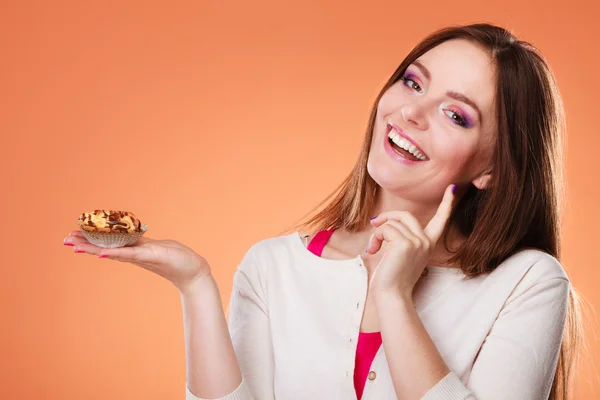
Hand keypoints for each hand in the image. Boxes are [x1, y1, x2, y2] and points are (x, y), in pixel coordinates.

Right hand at [63, 231, 211, 291]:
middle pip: (105, 248)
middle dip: (85, 244)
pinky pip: (131, 254)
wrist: (194, 272)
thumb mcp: (157, 247)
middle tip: (64, 240)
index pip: (109, 243)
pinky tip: (102, 253)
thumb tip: (132, 238)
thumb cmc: (178, 258)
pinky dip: (117, 253)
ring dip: (94, 249)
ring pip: (114, 251)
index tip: (71, 235)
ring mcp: (142, 256)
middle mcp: (135, 253)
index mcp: (135, 249)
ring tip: (75, 246)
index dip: (91, 240)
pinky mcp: (152, 256)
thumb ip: (143, 244)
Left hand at [365, 184, 456, 298]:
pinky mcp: (405, 243)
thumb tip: (380, 221)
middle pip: (406, 214)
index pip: (440, 220)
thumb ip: (399, 237)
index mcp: (428, 244)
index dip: (446, 204)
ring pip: (391, 223)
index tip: (452, 188)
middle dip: (388, 216)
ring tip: (374, 248)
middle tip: (374, 224)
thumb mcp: (400, 253)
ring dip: (377, 234)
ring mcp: (417, 242)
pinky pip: (385, 229)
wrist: (391, 295)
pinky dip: (375, 237)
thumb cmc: (391, 277)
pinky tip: (374, 250)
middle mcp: (426, 242)